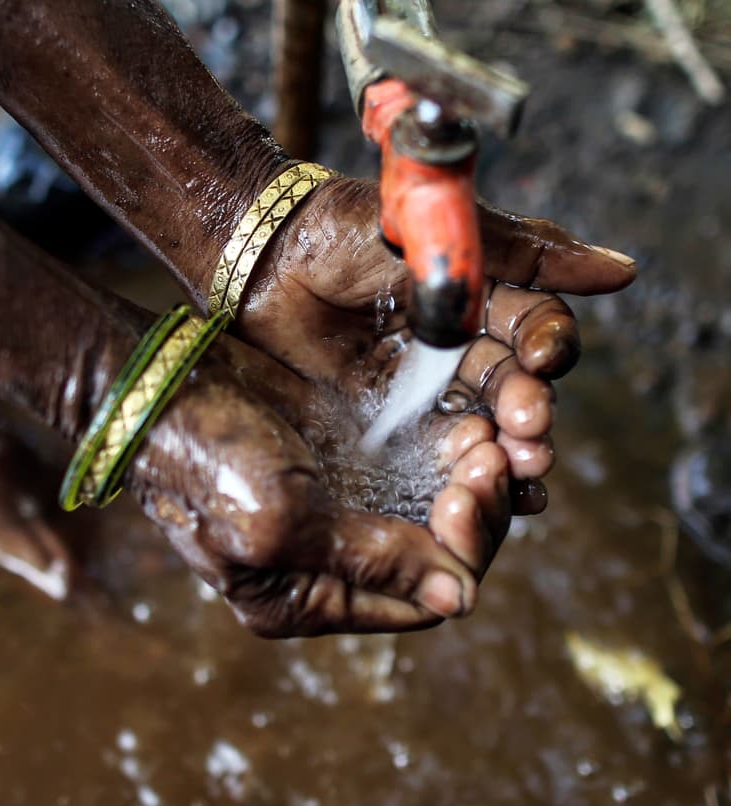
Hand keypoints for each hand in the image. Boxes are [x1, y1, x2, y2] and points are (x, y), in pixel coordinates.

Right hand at [123, 328, 519, 636]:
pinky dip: (450, 450)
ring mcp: (340, 504)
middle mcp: (328, 561)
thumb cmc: (201, 459)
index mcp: (304, 599)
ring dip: (470, 479)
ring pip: (436, 509)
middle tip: (487, 459)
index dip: (457, 558)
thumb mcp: (279, 520)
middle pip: (435, 558)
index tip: (464, 501)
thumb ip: (370, 560)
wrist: (156, 381)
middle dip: (473, 514)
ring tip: (484, 436)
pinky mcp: (345, 454)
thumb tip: (459, 599)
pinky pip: (419, 465)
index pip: (416, 603)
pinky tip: (468, 423)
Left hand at [235, 176, 635, 509]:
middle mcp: (458, 346)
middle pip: (512, 388)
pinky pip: (433, 454)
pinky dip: (464, 475)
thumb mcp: (438, 234)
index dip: (544, 350)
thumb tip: (624, 272)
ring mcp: (421, 388)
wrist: (261, 256)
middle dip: (527, 411)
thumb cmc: (342, 229)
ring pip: (481, 426)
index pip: (532, 330)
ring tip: (516, 468)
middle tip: (528, 429)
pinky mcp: (384, 422)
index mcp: (480, 297)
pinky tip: (490, 495)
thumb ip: (527, 257)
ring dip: (506, 451)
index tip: (544, 363)